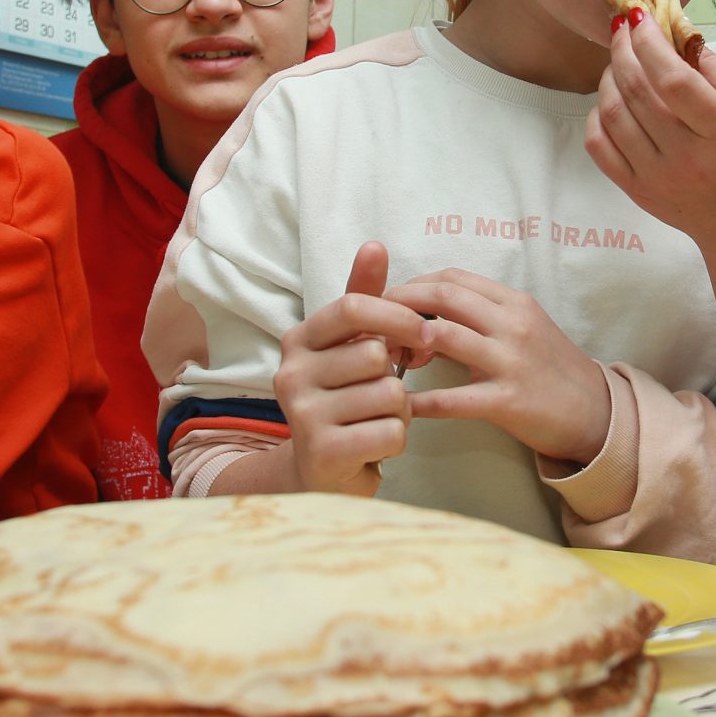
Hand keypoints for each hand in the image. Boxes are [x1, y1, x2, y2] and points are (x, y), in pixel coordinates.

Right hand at [273, 243, 432, 495]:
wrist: (323, 472)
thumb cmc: (345, 399)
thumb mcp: (350, 346)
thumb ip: (363, 298)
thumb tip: (375, 244)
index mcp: (298, 340)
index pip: (353, 307)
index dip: (398, 316)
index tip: (424, 334)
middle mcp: (290, 373)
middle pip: (377, 354)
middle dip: (398, 376)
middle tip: (382, 394)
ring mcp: (302, 414)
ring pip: (390, 394)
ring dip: (399, 411)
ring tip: (375, 420)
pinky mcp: (322, 451)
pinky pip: (391, 431)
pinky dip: (395, 440)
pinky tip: (373, 445)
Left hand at [385, 269, 610, 465]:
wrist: (595, 413)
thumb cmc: (551, 370)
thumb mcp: (523, 330)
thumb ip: (481, 317)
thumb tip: (428, 314)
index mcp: (514, 302)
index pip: (452, 277)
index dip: (414, 285)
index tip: (390, 303)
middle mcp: (512, 324)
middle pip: (443, 296)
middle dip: (400, 305)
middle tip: (373, 325)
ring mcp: (511, 361)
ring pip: (442, 336)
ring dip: (404, 345)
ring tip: (384, 361)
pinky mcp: (507, 401)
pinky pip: (451, 399)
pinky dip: (419, 402)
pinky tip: (401, 407)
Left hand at [585, 13, 715, 249]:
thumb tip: (677, 32)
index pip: (673, 80)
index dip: (650, 42)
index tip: (641, 16)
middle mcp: (687, 158)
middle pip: (637, 92)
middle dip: (624, 48)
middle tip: (625, 26)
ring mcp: (657, 178)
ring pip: (612, 114)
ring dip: (609, 76)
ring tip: (622, 59)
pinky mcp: (637, 191)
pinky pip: (599, 146)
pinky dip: (597, 114)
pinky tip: (613, 98)